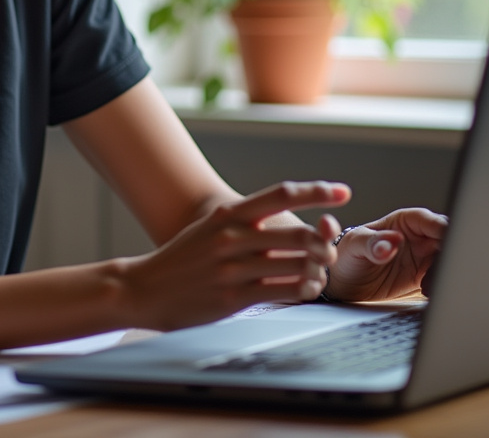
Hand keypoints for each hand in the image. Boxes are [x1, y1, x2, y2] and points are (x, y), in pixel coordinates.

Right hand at [120, 181, 350, 330]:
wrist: (145, 286)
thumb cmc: (184, 258)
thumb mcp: (210, 228)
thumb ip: (245, 223)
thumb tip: (287, 218)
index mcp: (228, 214)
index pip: (281, 193)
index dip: (316, 192)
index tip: (342, 193)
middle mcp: (232, 236)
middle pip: (297, 232)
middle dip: (324, 243)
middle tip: (331, 249)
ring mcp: (232, 267)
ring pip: (295, 264)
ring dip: (318, 269)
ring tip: (320, 272)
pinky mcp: (233, 297)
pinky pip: (282, 292)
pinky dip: (303, 290)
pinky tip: (307, 290)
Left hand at [324, 207, 446, 302]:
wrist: (345, 283)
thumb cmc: (348, 255)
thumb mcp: (355, 245)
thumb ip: (372, 242)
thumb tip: (392, 242)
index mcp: (405, 222)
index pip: (431, 221)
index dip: (442, 230)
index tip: (447, 242)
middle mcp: (420, 237)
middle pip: (450, 240)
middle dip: (452, 252)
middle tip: (444, 268)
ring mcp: (426, 258)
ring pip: (451, 260)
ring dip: (447, 272)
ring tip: (427, 285)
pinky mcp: (428, 278)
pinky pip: (445, 280)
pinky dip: (442, 286)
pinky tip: (427, 292)